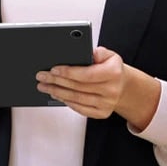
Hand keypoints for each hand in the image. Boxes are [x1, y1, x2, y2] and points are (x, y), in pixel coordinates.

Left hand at [36, 46, 160, 127]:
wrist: (124, 86)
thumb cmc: (112, 68)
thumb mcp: (109, 55)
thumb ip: (98, 52)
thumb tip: (85, 52)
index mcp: (114, 72)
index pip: (86, 74)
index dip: (68, 72)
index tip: (53, 69)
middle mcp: (111, 90)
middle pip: (78, 87)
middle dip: (57, 81)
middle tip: (42, 77)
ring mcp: (106, 104)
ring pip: (76, 99)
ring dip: (58, 92)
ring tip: (45, 86)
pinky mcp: (101, 113)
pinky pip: (80, 109)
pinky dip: (67, 102)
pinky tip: (57, 95)